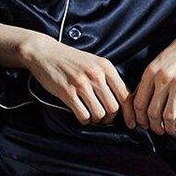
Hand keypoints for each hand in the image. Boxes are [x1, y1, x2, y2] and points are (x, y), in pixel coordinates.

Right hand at [19, 33, 136, 127]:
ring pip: (99, 114)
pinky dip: (84, 120)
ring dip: (96, 120)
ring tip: (91, 116)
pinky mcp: (67, 92)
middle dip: (109, 118)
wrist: (44, 52)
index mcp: (106, 67)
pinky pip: (83, 115)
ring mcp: (81, 83)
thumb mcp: (94, 62)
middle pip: (113, 108)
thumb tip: (123, 101)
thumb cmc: (71, 60)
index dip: (130, 113)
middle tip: (103, 118)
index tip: (131, 124)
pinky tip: (80, 115)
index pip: (125, 95)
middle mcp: (96, 74)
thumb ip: (108, 78)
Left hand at [133, 19, 175, 135]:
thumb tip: (142, 97)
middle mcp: (163, 78)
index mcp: (151, 71)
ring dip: (168, 127)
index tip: (142, 123)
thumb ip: (150, 78)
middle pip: (152, 112)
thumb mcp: (159, 60)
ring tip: (170, 129)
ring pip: (168, 116)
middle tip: (157, 130)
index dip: (139, 117)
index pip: (138, 102)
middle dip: (153, 126)